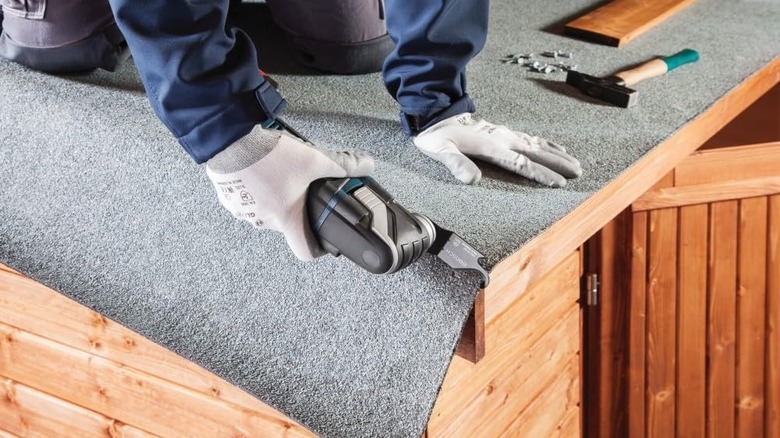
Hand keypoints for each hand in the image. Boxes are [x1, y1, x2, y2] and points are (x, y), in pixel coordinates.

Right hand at [205, 127, 373, 259]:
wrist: (228, 140)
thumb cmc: (267, 156)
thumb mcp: (313, 159)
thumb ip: (343, 164)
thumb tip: (366, 165)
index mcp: (285, 219)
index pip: (305, 251)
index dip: (319, 248)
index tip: (324, 238)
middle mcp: (263, 222)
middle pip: (287, 226)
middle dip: (298, 209)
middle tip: (304, 188)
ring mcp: (243, 212)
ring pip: (266, 213)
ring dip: (276, 199)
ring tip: (282, 175)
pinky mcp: (229, 198)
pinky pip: (247, 201)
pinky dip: (256, 191)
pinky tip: (262, 171)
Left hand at [413, 113, 581, 185]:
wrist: (435, 113)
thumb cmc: (437, 136)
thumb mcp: (441, 151)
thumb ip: (457, 164)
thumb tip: (473, 179)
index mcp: (490, 145)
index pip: (520, 163)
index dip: (540, 174)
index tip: (558, 183)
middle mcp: (502, 138)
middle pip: (535, 152)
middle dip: (557, 163)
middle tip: (578, 172)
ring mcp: (504, 133)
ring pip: (537, 144)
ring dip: (557, 154)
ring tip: (575, 163)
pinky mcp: (503, 132)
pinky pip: (530, 138)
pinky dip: (547, 143)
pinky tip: (557, 147)